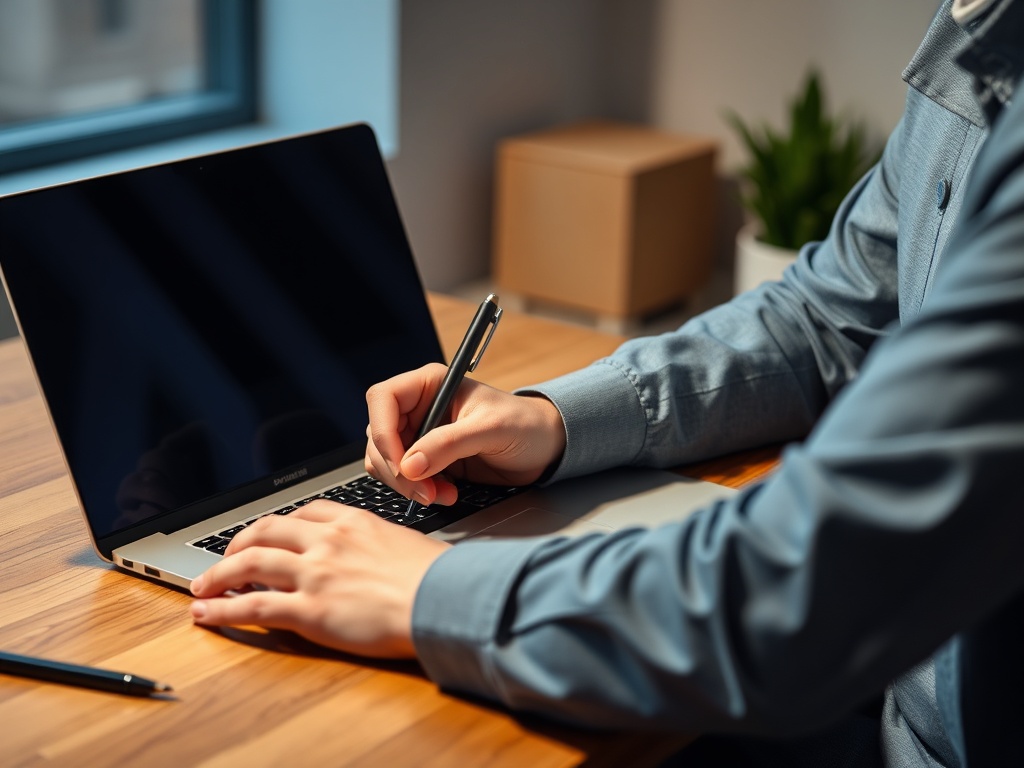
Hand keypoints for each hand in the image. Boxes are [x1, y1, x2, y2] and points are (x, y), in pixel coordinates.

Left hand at [189, 501, 449, 657]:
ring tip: (201, 587)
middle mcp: (328, 541)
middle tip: (225, 558)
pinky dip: (222, 609)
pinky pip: (253, 606)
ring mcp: (315, 573)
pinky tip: (206, 614)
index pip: (304, 512)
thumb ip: (380, 546)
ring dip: (217, 575)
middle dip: (237, 544)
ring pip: (249, 564)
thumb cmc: (437, 578)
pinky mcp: (309, 609)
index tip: (269, 534)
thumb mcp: (406, 545)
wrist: (446, 599)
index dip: (278, 524)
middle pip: (266, 531)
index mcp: (354, 521)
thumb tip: (378, 559)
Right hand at [364, 363, 566, 505]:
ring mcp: (421, 435)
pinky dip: (418, 490)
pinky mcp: (428, 460)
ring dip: (407, 484)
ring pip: (386, 461)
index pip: (383, 399)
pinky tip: (446, 493)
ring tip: (441, 494)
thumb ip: (449, 444)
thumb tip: (410, 465)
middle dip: (397, 468)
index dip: (382, 431)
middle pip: (379, 436)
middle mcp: (419, 408)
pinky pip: (404, 477)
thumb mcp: (490, 429)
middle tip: (425, 490)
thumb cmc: (525, 424)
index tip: (401, 462)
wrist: (544, 448)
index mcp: (430, 385)